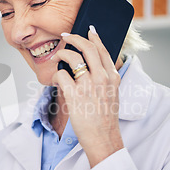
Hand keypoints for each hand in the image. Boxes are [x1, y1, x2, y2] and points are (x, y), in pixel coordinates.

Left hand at [51, 26, 123, 166]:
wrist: (104, 138)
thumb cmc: (105, 119)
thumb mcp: (113, 94)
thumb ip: (106, 79)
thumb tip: (92, 66)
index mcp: (112, 77)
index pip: (103, 50)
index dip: (93, 38)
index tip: (87, 31)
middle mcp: (102, 78)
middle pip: (87, 48)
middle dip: (74, 38)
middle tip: (65, 36)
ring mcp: (88, 86)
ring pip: (72, 58)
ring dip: (61, 54)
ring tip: (57, 57)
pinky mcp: (75, 95)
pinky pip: (61, 76)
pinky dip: (55, 75)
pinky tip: (55, 80)